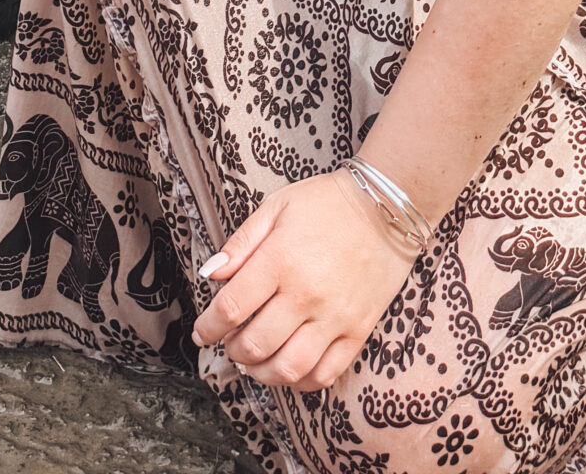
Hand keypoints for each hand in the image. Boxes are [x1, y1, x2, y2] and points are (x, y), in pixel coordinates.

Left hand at [195, 172, 416, 390]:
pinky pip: (325, 374)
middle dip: (232, 351)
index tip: (200, 334)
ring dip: (261, 373)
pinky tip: (288, 369)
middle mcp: (306, 295)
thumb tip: (210, 273)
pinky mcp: (358, 332)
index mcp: (280, 260)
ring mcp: (335, 318)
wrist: (384, 209)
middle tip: (227, 343)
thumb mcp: (276, 207)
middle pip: (255, 344)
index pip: (232, 307)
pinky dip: (300, 382)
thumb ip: (241, 243)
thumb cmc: (326, 204)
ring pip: (288, 368)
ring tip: (252, 361)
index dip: (208, 327)